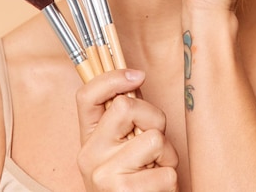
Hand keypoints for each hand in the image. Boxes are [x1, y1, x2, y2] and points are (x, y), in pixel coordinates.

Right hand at [76, 69, 178, 190]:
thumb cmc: (134, 177)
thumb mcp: (121, 145)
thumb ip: (125, 116)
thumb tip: (136, 76)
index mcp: (87, 138)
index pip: (86, 95)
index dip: (112, 77)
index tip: (137, 75)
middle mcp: (89, 155)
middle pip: (126, 107)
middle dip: (153, 117)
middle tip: (154, 139)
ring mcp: (104, 176)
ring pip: (154, 139)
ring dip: (166, 154)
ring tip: (155, 169)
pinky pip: (166, 171)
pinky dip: (169, 179)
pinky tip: (155, 188)